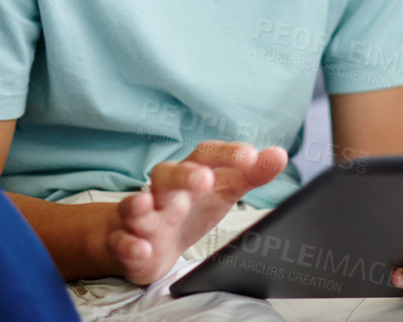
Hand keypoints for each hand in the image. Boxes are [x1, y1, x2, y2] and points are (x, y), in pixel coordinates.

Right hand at [109, 141, 288, 285]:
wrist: (148, 240)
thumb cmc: (190, 207)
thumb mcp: (223, 189)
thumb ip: (250, 173)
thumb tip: (280, 154)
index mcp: (189, 173)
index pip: (205, 155)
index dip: (226, 154)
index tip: (251, 156)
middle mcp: (163, 190)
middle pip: (166, 175)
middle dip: (182, 176)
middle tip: (203, 178)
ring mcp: (142, 217)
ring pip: (134, 206)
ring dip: (138, 205)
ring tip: (145, 204)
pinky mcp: (127, 244)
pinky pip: (123, 242)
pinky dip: (129, 245)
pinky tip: (141, 248)